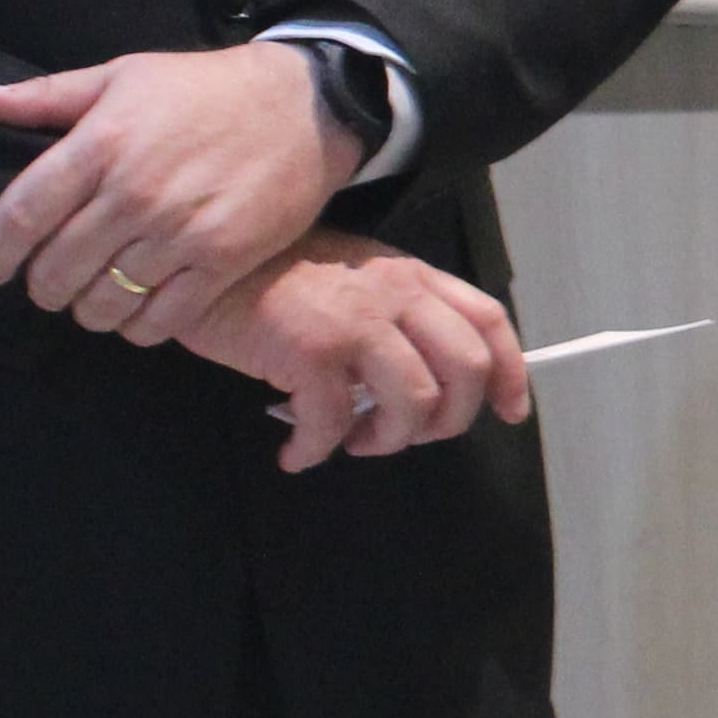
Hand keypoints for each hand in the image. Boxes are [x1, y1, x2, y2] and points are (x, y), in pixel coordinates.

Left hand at [0, 41, 360, 342]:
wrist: (304, 105)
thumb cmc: (203, 88)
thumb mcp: (121, 75)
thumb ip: (45, 96)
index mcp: (102, 143)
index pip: (22, 215)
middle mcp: (135, 193)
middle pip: (57, 269)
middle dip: (43, 287)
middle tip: (49, 284)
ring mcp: (181, 232)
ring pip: (105, 302)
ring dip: (88, 310)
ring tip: (93, 298)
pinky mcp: (223, 261)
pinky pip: (162, 319)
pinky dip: (138, 327)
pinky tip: (136, 312)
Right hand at [175, 232, 534, 473]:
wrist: (206, 264)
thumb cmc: (274, 277)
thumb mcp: (353, 280)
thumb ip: (396, 319)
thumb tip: (425, 385)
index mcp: (411, 276)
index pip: (488, 321)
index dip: (511, 373)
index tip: (510, 412)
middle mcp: (395, 293)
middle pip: (466, 369)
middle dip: (450, 420)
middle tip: (409, 435)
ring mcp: (356, 319)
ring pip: (415, 402)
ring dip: (388, 440)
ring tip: (351, 442)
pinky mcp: (312, 349)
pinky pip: (333, 423)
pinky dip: (316, 450)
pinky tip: (298, 453)